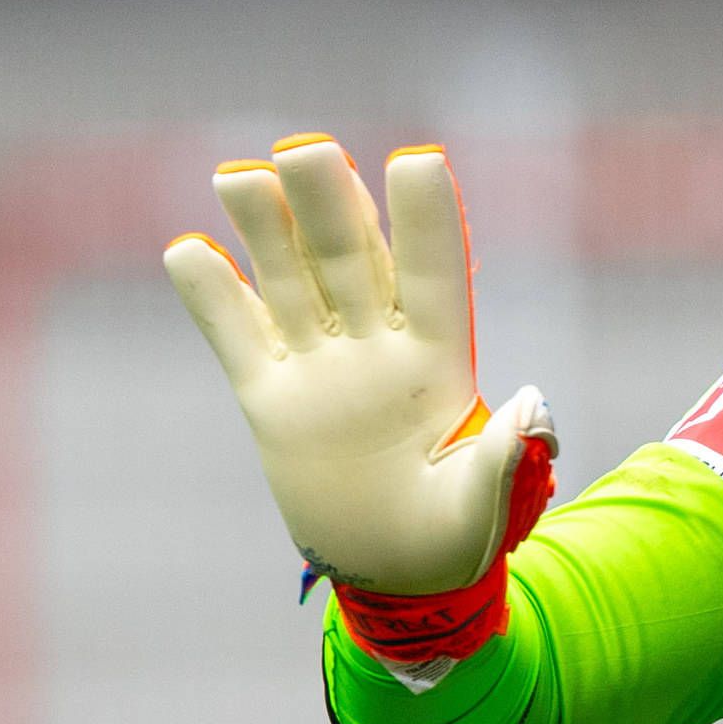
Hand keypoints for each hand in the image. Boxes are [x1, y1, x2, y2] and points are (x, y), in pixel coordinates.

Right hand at [166, 135, 556, 684]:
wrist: (395, 575)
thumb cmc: (454, 540)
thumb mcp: (485, 507)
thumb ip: (504, 461)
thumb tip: (535, 409)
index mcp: (438, 365)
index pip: (432, 277)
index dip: (426, 222)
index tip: (418, 162)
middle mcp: (377, 351)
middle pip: (351, 262)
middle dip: (329, 206)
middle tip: (305, 148)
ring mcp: (322, 370)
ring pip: (290, 283)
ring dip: (265, 229)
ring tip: (240, 174)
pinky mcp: (272, 402)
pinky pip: (236, 338)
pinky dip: (211, 297)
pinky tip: (186, 250)